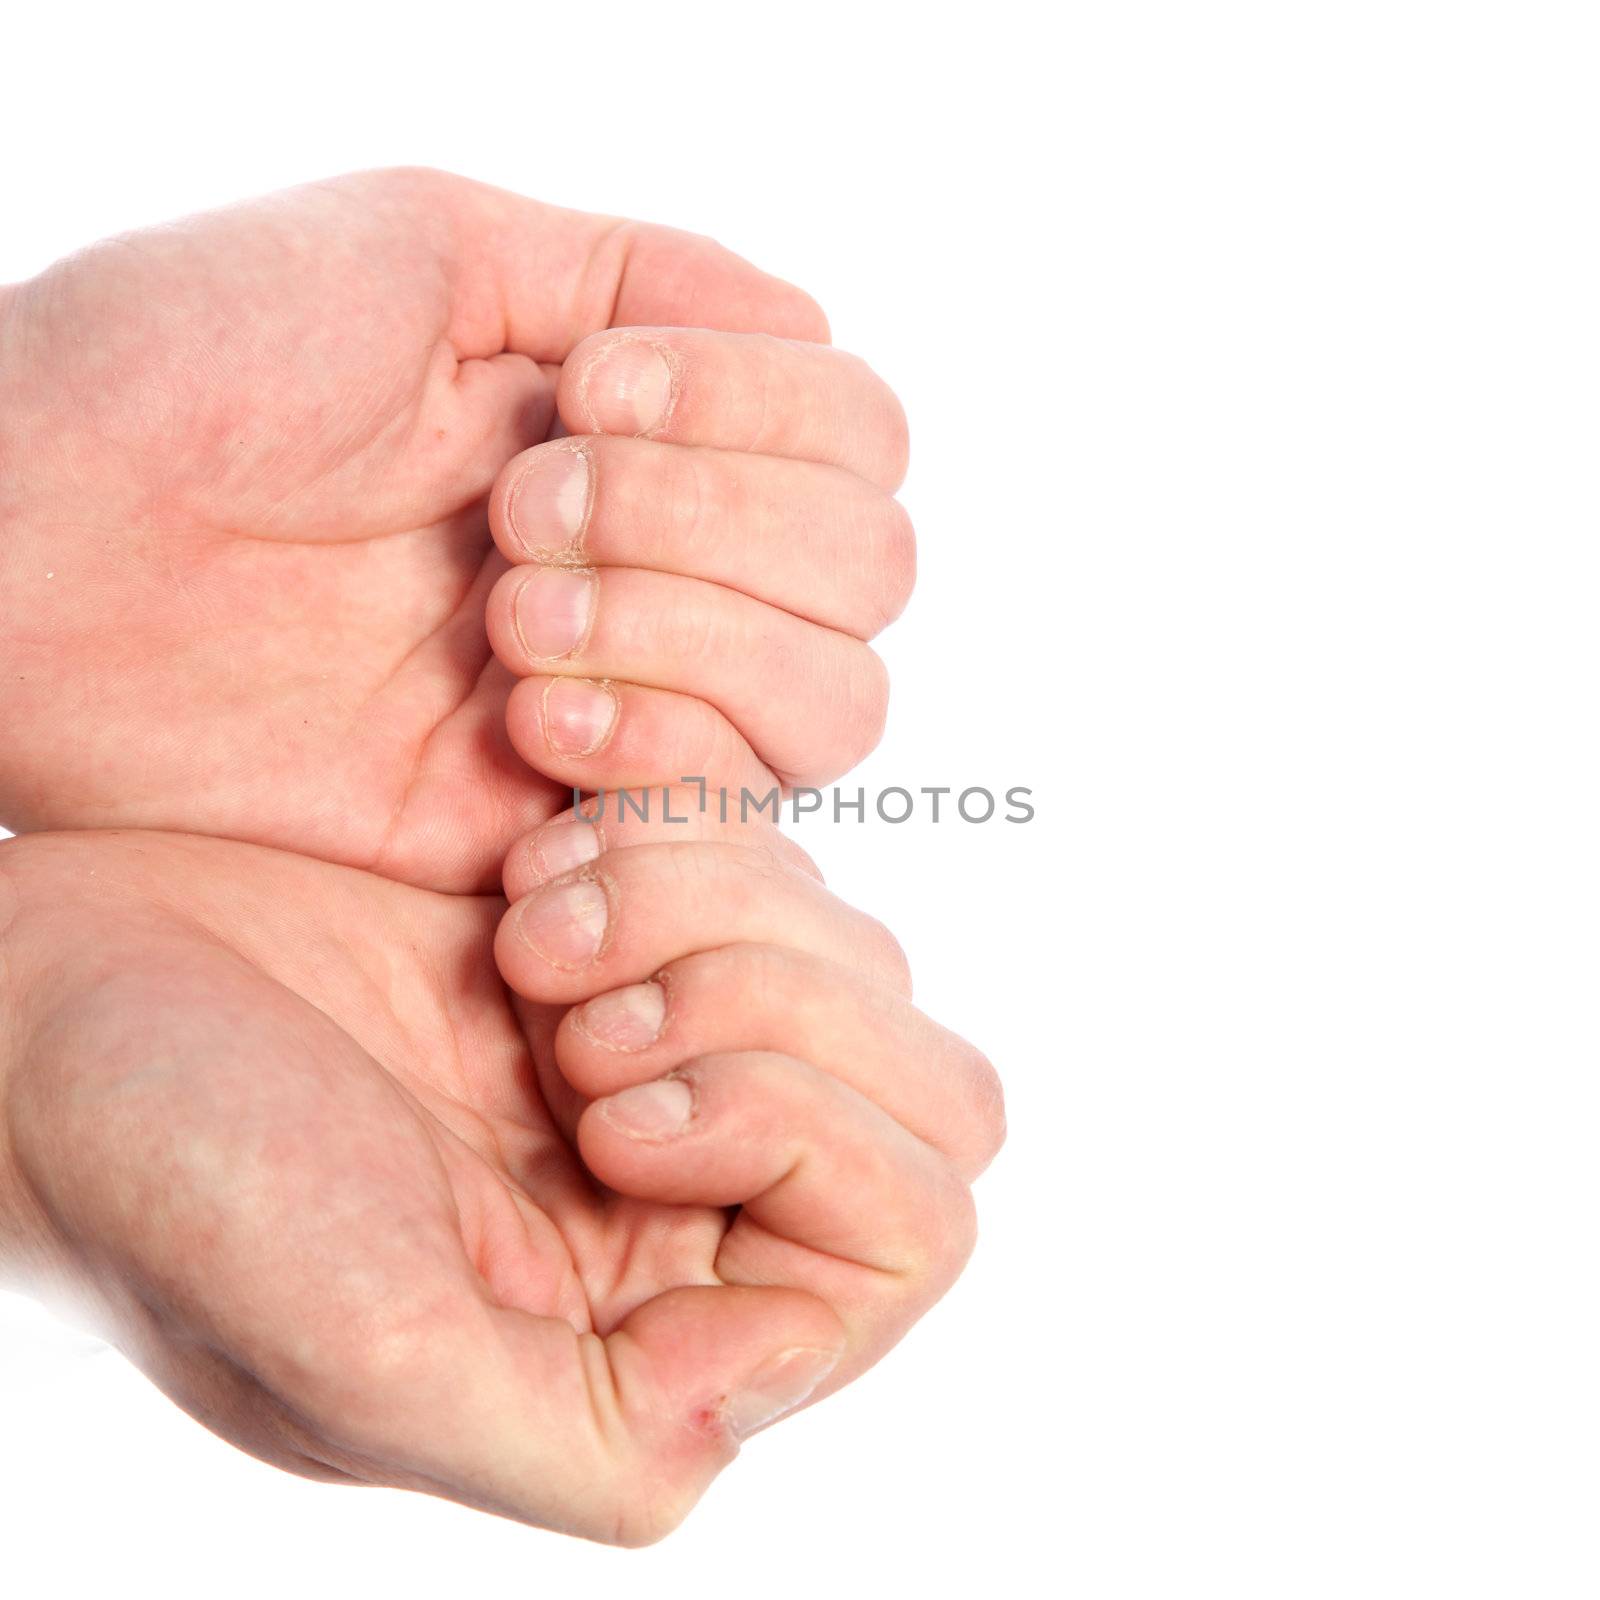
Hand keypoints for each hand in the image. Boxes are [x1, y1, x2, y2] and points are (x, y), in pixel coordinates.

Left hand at [0, 168, 908, 890]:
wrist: (31, 544)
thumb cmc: (195, 361)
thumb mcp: (428, 247)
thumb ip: (639, 272)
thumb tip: (812, 314)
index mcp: (646, 428)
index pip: (858, 434)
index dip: (763, 411)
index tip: (584, 391)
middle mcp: (666, 567)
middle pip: (872, 569)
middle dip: (719, 525)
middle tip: (518, 508)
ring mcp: (628, 698)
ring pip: (836, 701)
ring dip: (695, 638)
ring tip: (512, 620)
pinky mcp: (565, 822)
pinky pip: (720, 808)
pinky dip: (658, 749)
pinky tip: (526, 726)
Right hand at [0, 822, 999, 1542]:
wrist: (58, 999)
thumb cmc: (170, 1184)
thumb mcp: (367, 1355)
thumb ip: (601, 1433)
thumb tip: (776, 1369)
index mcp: (660, 1340)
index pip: (906, 1234)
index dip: (788, 1130)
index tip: (597, 1096)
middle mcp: (692, 1212)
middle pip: (925, 1091)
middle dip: (764, 1004)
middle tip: (564, 1004)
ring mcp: (669, 1059)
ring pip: (857, 959)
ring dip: (707, 909)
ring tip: (526, 934)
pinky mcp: (628, 939)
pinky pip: (772, 861)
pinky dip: (673, 839)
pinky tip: (529, 871)